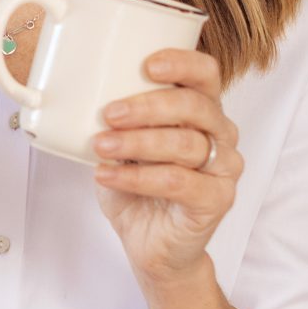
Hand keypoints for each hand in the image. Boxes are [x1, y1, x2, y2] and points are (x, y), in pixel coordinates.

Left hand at [89, 47, 242, 282]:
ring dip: (138, 142)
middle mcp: (221, 134)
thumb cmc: (139, 190)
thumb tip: (82, 97)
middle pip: (194, 106)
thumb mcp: (121, 147)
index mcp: (202, 110)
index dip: (182, 63)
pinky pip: (178, 181)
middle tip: (110, 114)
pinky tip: (109, 175)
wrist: (151, 245)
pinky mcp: (218, 199)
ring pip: (185, 144)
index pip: (205, 74)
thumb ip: (117, 121)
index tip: (147, 65)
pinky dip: (138, 177)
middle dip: (148, 106)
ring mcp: (224, 167)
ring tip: (101, 146)